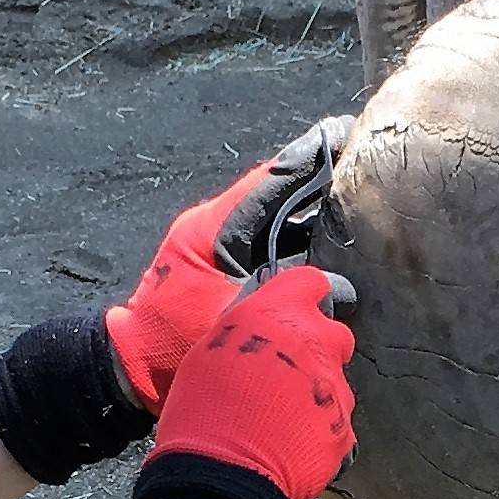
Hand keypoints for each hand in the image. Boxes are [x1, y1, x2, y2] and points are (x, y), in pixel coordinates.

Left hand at [103, 117, 352, 411]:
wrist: (132, 368)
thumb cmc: (171, 343)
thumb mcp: (231, 318)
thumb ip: (283, 295)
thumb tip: (343, 288)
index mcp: (215, 228)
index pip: (270, 180)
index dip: (310, 155)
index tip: (344, 130)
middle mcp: (221, 228)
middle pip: (280, 193)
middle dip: (321, 178)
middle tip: (366, 160)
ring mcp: (225, 248)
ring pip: (280, 219)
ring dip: (317, 213)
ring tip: (363, 200)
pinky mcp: (231, 270)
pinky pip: (275, 246)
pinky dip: (304, 243)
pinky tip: (339, 245)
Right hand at [151, 264, 356, 498]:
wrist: (223, 473)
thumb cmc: (203, 410)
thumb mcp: (210, 350)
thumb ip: (248, 330)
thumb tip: (258, 327)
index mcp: (279, 312)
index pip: (310, 282)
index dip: (303, 295)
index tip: (295, 309)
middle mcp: (316, 341)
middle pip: (335, 333)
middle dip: (318, 349)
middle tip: (288, 372)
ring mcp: (336, 385)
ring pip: (337, 380)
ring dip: (318, 392)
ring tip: (284, 418)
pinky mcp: (345, 426)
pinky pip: (339, 421)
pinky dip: (321, 429)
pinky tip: (293, 444)